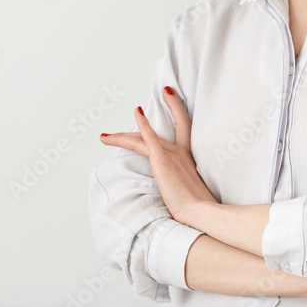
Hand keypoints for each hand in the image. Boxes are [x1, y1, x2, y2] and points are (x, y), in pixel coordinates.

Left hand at [100, 86, 217, 226]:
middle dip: (172, 105)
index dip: (179, 112)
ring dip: (123, 136)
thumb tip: (184, 194)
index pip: (185, 129)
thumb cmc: (198, 209)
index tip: (173, 99)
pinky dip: (142, 124)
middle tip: (162, 94)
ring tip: (105, 136)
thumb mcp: (194, 194)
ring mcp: (171, 155)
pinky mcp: (162, 160)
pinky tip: (136, 113)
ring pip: (145, 137)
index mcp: (190, 159)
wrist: (200, 212)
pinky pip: (149, 138)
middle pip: (176, 122)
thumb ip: (187, 187)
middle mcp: (182, 153)